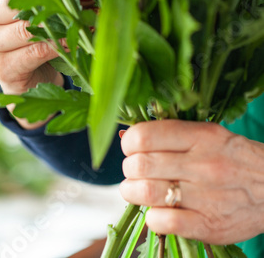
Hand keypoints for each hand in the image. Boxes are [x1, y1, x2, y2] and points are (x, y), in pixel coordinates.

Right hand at [0, 0, 63, 128]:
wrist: (27, 76)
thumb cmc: (29, 34)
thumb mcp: (29, 7)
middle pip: (16, 5)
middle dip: (48, 4)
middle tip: (75, 1)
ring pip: (26, 29)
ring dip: (56, 27)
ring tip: (77, 23)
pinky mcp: (2, 69)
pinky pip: (34, 52)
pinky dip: (56, 46)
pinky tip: (70, 42)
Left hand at [119, 120, 263, 244]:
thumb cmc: (233, 160)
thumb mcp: (208, 135)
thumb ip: (171, 135)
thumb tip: (127, 138)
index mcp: (200, 137)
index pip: (144, 136)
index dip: (129, 144)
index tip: (133, 149)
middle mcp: (202, 165)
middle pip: (139, 165)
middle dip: (130, 170)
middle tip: (137, 173)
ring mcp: (206, 197)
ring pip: (145, 192)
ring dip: (133, 193)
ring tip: (141, 191)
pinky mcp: (208, 225)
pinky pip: (163, 222)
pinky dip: (153, 218)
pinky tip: (159, 212)